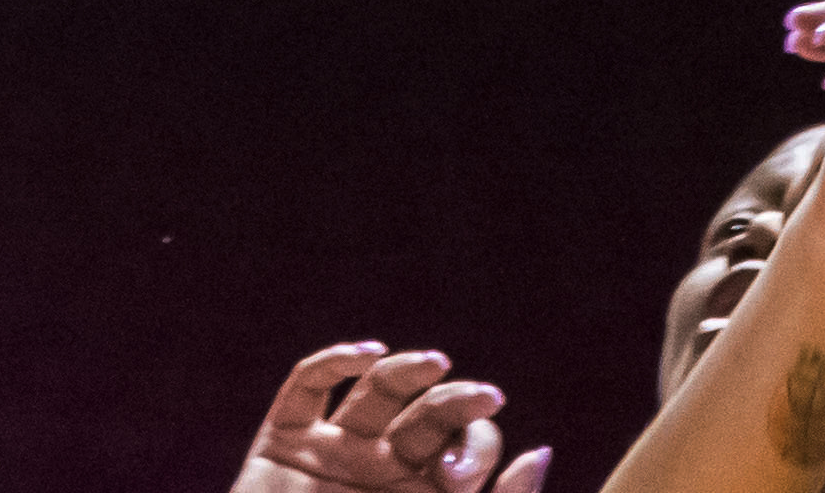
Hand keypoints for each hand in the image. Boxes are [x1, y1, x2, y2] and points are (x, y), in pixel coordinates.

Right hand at [238, 344, 550, 492]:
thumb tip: (541, 453)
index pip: (465, 449)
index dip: (478, 443)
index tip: (471, 470)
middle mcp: (382, 470)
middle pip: (426, 416)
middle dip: (456, 405)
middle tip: (486, 399)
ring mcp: (333, 453)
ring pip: (374, 392)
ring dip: (406, 371)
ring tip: (438, 364)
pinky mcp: (283, 444)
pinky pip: (305, 389)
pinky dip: (332, 362)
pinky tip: (366, 353)